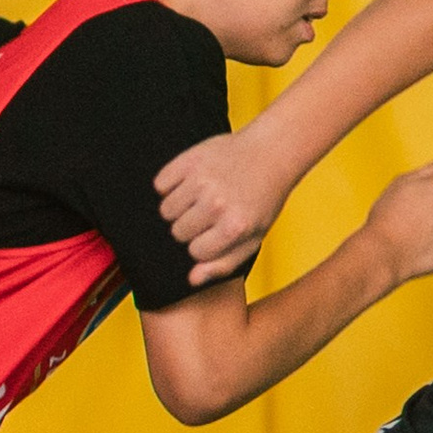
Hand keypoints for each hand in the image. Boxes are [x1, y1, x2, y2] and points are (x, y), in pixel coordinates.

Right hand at [155, 128, 281, 285]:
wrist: (271, 153)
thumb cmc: (262, 200)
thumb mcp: (253, 238)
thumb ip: (224, 264)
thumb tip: (191, 279)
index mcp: (234, 227)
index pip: (195, 252)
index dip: (204, 244)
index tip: (218, 231)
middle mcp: (217, 204)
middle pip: (178, 231)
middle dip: (191, 226)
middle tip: (210, 212)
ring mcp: (202, 180)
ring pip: (165, 210)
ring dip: (179, 206)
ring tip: (200, 197)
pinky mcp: (190, 159)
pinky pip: (161, 184)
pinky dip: (171, 185)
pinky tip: (191, 181)